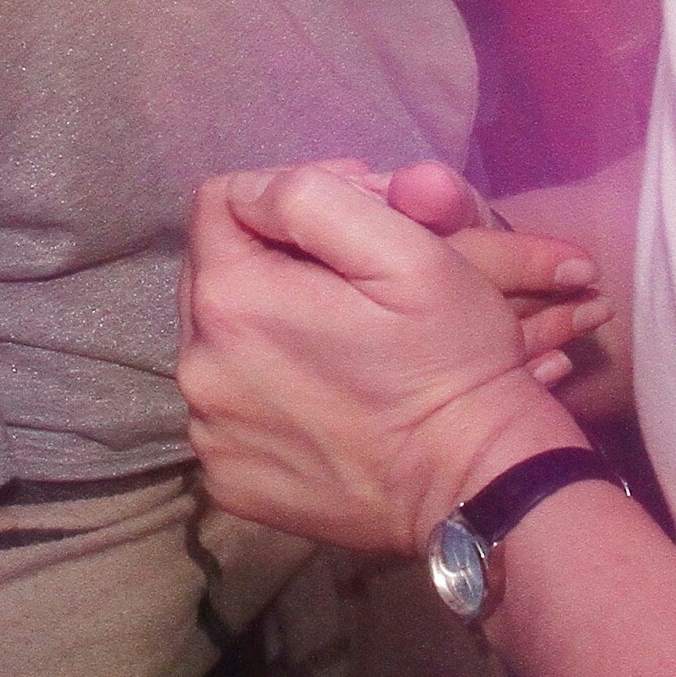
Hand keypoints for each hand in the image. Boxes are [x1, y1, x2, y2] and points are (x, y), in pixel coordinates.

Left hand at [180, 163, 603, 556]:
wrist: (478, 484)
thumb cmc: (449, 360)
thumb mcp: (406, 249)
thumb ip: (310, 196)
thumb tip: (254, 193)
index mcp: (229, 298)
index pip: (220, 202)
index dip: (287, 197)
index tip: (352, 221)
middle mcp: (197, 368)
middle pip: (214, 272)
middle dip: (273, 262)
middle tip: (349, 284)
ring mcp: (208, 433)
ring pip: (220, 342)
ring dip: (266, 328)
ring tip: (338, 340)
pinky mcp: (228, 480)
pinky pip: (230, 409)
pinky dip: (267, 394)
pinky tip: (324, 399)